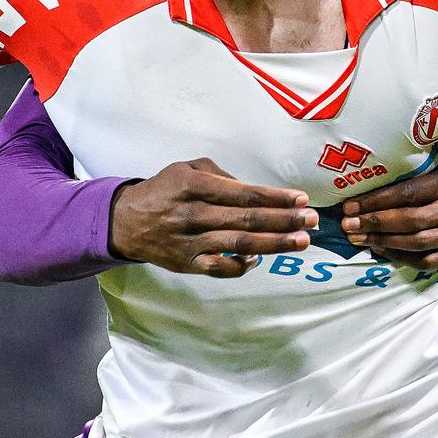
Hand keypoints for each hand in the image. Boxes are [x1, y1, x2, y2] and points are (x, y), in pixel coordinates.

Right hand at [110, 158, 316, 277]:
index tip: (301, 199)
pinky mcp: (187, 264)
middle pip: (246, 219)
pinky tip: (261, 260)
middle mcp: (193, 213)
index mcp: (194, 185)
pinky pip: (220, 269)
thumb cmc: (164, 190)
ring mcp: (190, 242)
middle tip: (311, 221)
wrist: (126, 221)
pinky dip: (242, 267)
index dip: (275, 197)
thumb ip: (221, 175)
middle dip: (283, 220)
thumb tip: (254, 191)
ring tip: (300, 241)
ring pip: (238, 245)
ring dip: (273, 244)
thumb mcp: (187, 168)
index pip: (243, 193)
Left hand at [341, 130, 437, 270]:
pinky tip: (383, 253)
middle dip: (371, 222)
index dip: (378, 199)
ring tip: (356, 237)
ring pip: (411, 243)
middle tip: (345, 223)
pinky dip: (401, 259)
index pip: (409, 192)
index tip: (353, 202)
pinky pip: (424, 262)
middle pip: (404, 220)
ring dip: (380, 241)